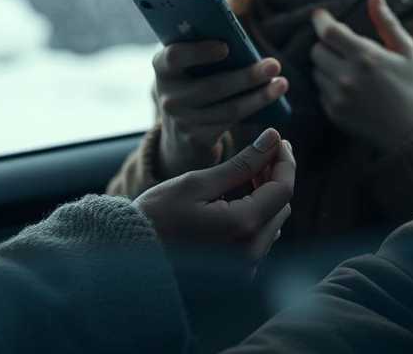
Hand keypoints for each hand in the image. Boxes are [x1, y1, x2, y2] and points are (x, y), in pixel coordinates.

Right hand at [135, 128, 294, 265]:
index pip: (283, 189)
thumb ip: (242, 163)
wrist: (128, 256)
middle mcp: (251, 253)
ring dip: (264, 195)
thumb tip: (273, 139)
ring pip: (272, 221)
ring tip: (242, 174)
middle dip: (273, 176)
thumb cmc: (156, 216)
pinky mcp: (237, 274)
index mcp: (242, 227)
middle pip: (281, 205)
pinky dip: (254, 214)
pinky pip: (259, 238)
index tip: (277, 139)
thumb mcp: (197, 182)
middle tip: (257, 152)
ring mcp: (245, 268)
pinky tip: (233, 199)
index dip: (284, 160)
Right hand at [153, 41, 288, 176]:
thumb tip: (240, 38)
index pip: (174, 57)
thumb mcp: (190, 63)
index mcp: (162, 66)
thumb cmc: (193, 80)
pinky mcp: (198, 137)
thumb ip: (205, 46)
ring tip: (282, 83)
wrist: (179, 131)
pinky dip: (254, 107)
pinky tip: (272, 95)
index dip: (199, 52)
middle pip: (212, 86)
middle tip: (275, 65)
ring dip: (259, 95)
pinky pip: (231, 121)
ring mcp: (182, 120)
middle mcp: (168, 95)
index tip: (226, 47)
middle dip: (247, 76)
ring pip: (227, 108)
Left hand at [310, 0, 412, 150]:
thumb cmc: (411, 84)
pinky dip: (329, 84)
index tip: (320, 16)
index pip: (329, 32)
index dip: (321, 21)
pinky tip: (349, 88)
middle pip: (317, 50)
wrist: (410, 129)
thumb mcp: (405, 49)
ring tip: (349, 69)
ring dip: (327, 65)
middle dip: (327, 45)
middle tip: (343, 48)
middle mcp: (348, 77)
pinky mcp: (333, 112)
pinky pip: (320, 89)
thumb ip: (386, 20)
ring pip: (316, 70)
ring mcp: (339, 97)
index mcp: (367, 57)